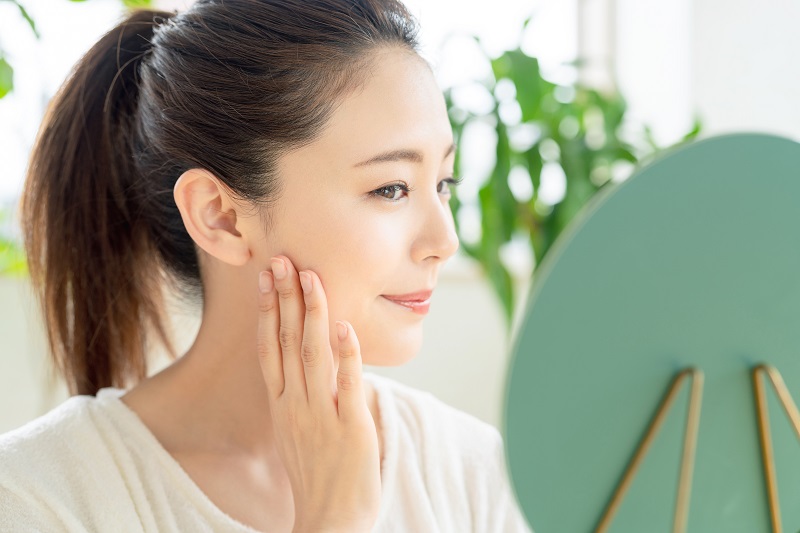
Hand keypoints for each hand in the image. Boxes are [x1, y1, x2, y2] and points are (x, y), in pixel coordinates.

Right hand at [256, 255, 380, 532]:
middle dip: (285, 299)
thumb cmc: (316, 475)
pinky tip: (345, 327)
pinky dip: (346, 356)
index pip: (270, 348)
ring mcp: (322, 415)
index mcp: (282, 405)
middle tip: (281, 260)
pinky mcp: (351, 428)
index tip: (266, 278)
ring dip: (313, 314)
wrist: (329, 521)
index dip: (269, 311)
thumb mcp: (296, 432)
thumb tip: (306, 364)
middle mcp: (296, 405)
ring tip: (312, 278)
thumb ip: (299, 397)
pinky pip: (347, 385)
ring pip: (313, 355)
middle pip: (286, 342)